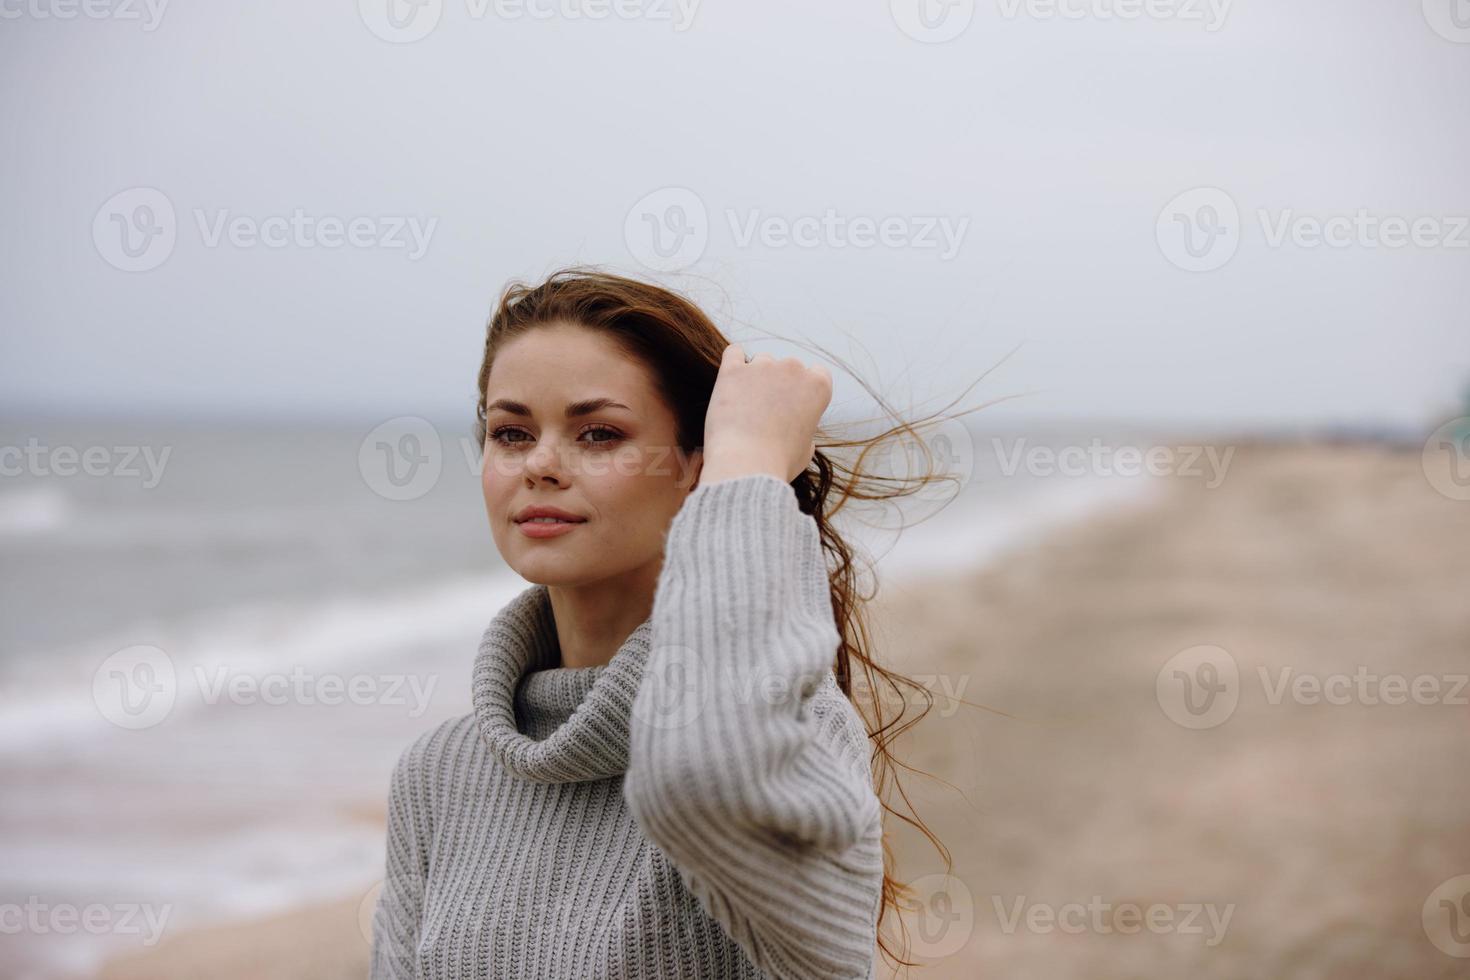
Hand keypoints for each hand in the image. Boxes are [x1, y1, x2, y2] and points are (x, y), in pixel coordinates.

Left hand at [697, 343, 832, 486]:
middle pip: (788, 367)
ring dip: (756, 377)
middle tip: (767, 413)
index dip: (805, 390)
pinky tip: (732, 379)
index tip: (794, 405)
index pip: (817, 373)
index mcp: (818, 386)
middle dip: (779, 385)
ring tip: (746, 408)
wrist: (745, 465)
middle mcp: (793, 368)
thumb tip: (796, 425)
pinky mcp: (733, 370)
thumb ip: (805, 428)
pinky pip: (734, 353)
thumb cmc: (778, 463)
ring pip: (761, 361)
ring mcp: (762, 366)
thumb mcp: (806, 449)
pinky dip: (734, 362)